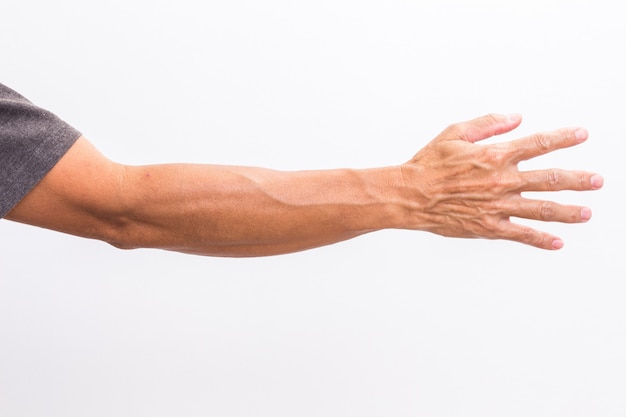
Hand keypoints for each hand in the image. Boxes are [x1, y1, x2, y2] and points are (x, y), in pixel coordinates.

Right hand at [400, 113, 602, 249]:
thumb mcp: (455, 133)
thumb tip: (516, 118)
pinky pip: (520, 234)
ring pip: (540, 209)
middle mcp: (501, 181)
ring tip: (587, 212)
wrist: (409, 196)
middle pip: (549, 179)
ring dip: (567, 211)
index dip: (563, 138)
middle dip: (577, 179)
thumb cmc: (428, 164)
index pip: (538, 144)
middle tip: (597, 181)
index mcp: (494, 156)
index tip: (581, 135)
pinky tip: (557, 242)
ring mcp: (496, 206)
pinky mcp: (488, 226)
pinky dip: (540, 239)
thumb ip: (488, 125)